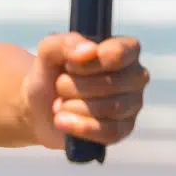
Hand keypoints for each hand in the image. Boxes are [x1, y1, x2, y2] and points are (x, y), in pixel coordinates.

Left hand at [22, 32, 147, 149]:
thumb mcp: (49, 51)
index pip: (120, 53)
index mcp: (125, 49)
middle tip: (59, 86)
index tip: (68, 66)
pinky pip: (110, 132)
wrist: (39, 106)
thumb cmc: (51, 73)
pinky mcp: (124, 129)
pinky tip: (62, 121)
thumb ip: (65, 43)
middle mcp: (135, 76)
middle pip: (112, 84)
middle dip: (75, 87)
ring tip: (58, 105)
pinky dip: (82, 127)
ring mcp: (133, 104)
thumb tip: (89, 51)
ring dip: (74, 106)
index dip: (90, 63)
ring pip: (111, 108)